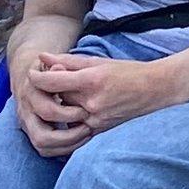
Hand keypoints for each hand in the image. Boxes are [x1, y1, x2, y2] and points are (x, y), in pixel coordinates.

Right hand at [15, 54, 92, 156]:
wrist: (28, 75)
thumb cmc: (48, 68)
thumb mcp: (54, 62)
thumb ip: (59, 64)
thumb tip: (58, 68)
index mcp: (32, 92)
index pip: (48, 111)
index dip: (68, 114)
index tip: (86, 110)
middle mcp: (26, 111)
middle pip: (43, 136)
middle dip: (68, 135)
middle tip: (88, 127)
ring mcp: (27, 124)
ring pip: (42, 145)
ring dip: (66, 145)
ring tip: (86, 134)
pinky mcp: (31, 132)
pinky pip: (44, 150)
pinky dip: (62, 149)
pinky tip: (78, 139)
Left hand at [30, 48, 175, 138]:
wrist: (156, 90)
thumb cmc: (129, 72)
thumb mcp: (99, 61)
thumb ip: (69, 61)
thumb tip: (43, 57)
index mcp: (91, 80)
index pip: (52, 81)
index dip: (38, 77)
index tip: (32, 73)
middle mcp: (92, 102)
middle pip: (56, 98)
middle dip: (50, 90)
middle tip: (47, 83)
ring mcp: (95, 119)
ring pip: (64, 114)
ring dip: (60, 106)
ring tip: (62, 96)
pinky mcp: (99, 131)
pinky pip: (74, 127)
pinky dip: (70, 119)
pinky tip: (73, 110)